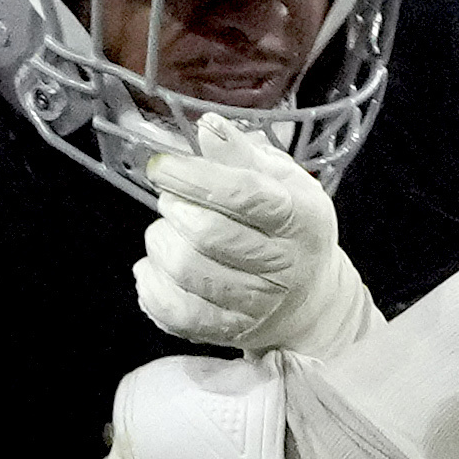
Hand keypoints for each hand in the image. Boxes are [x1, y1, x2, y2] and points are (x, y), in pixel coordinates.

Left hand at [138, 112, 381, 356]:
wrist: (306, 298)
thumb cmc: (289, 227)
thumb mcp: (282, 181)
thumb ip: (242, 155)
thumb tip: (207, 127)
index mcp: (301, 218)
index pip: (243, 195)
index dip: (194, 177)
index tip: (160, 167)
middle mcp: (283, 265)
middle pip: (208, 234)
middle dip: (175, 209)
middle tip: (171, 200)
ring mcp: (256, 304)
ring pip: (186, 270)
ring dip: (161, 243)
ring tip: (167, 231)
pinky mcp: (226, 331)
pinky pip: (174, 311)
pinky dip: (152, 285)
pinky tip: (155, 267)